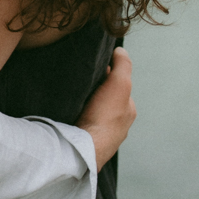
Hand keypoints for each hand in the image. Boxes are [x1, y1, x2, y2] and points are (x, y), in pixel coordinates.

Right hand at [76, 48, 136, 169]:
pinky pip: (83, 123)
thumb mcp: (120, 83)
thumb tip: (120, 51)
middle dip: (96, 90)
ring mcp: (103, 136)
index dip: (107, 73)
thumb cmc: (104, 116)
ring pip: (93, 112)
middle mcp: (119, 125)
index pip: (119, 85)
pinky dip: (77, 116)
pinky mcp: (87, 143)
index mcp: (128, 111)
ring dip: (85, 104)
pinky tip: (69, 112)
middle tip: (81, 81)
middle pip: (106, 98)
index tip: (93, 67)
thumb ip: (123, 65)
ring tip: (73, 96)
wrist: (85, 147)